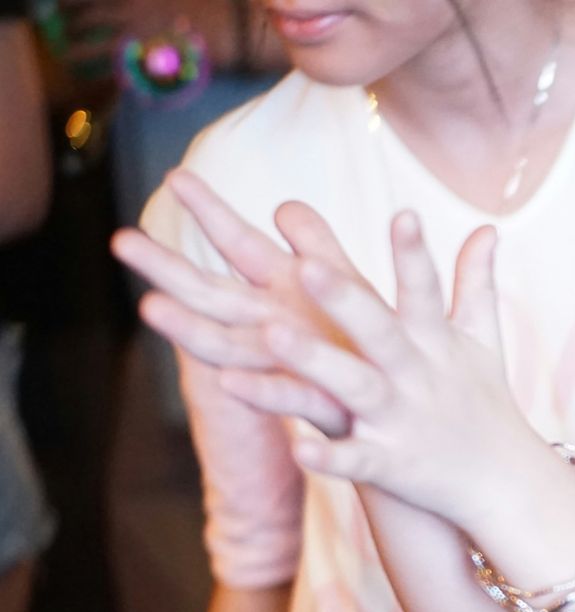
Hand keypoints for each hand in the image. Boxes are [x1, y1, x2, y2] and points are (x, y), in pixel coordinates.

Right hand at [112, 172, 363, 431]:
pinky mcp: (324, 407)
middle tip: (119, 240)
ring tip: (150, 308)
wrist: (400, 415)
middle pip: (212, 295)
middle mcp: (275, 328)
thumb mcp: (346, 286)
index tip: (177, 176)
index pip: (237, 246)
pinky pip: (290, 401)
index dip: (211, 214)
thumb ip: (316, 246)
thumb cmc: (367, 346)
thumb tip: (281, 207)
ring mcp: (291, 368)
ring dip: (189, 330)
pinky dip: (260, 394)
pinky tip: (229, 384)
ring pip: (231, 348)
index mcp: (285, 293)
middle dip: (167, 268)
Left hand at [246, 211, 543, 529]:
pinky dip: (330, 457)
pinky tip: (298, 449)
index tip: (405, 214)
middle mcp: (417, 376)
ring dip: (316, 364)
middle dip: (346, 300)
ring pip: (355, 388)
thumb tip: (487, 228)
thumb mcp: (485, 341)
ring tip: (272, 336)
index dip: (415, 255)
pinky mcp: (391, 465)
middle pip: (380, 332)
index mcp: (435, 342)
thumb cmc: (484, 404)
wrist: (505, 485)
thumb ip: (477, 282)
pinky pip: (355, 460)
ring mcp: (402, 421)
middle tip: (308, 266)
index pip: (425, 291)